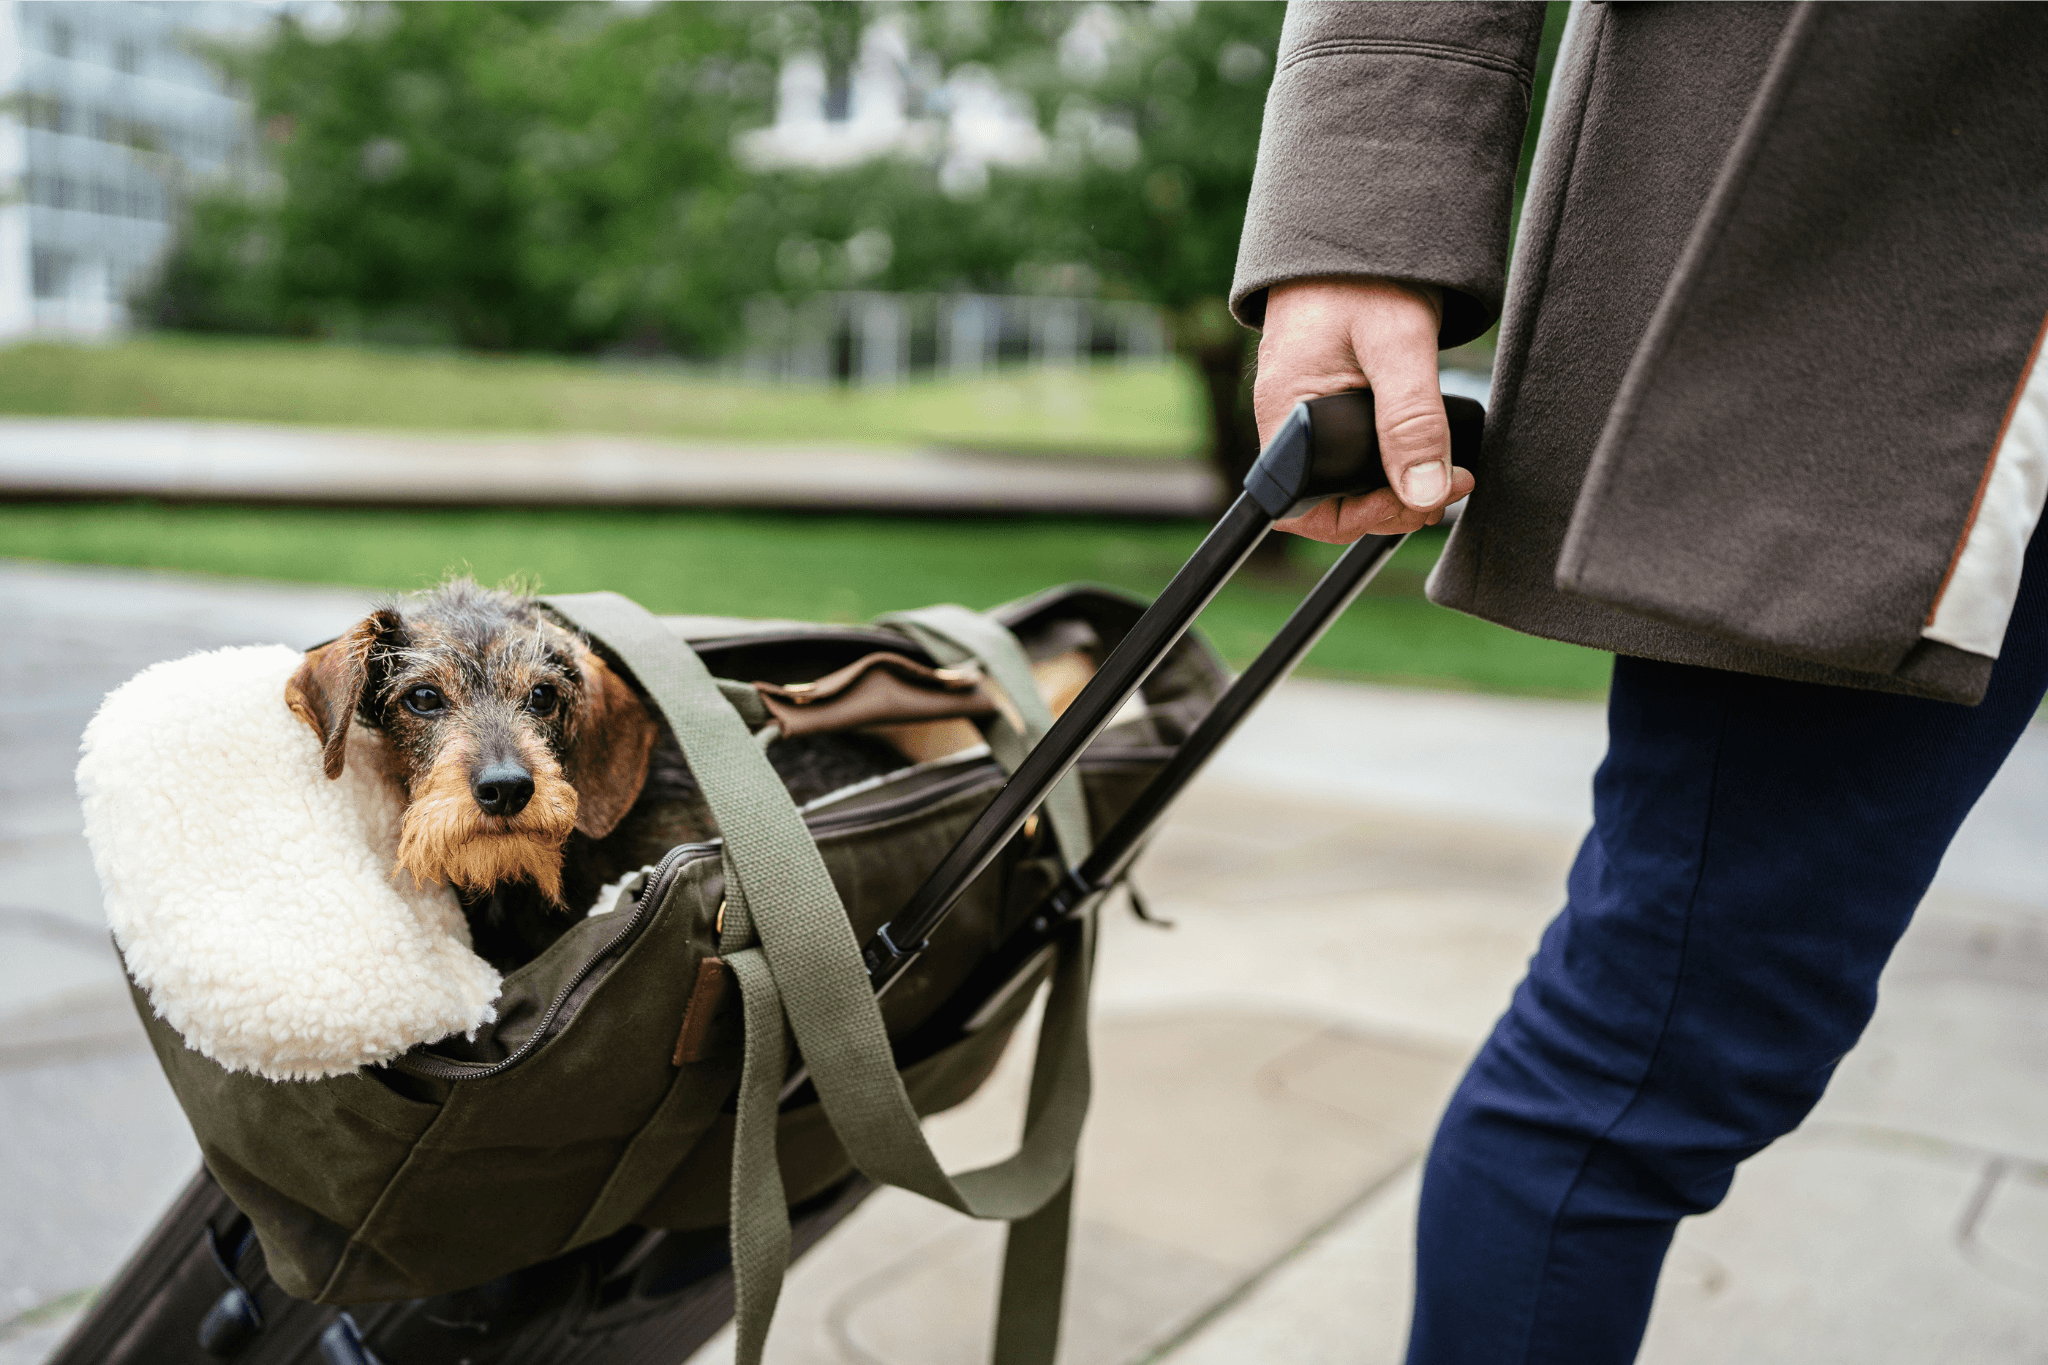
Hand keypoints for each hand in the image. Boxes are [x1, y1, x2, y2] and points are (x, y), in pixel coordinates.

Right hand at [1253, 277, 1475, 541]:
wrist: (1361, 225)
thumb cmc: (1364, 275)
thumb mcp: (1398, 344)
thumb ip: (1412, 419)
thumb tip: (1426, 494)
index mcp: (1286, 415)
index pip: (1303, 506)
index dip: (1360, 518)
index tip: (1416, 502)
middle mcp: (1289, 423)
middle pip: (1328, 500)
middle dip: (1389, 506)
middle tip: (1449, 488)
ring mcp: (1309, 413)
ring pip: (1345, 479)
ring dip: (1396, 487)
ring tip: (1447, 474)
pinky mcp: (1332, 401)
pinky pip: (1355, 452)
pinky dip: (1394, 459)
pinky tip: (1427, 449)